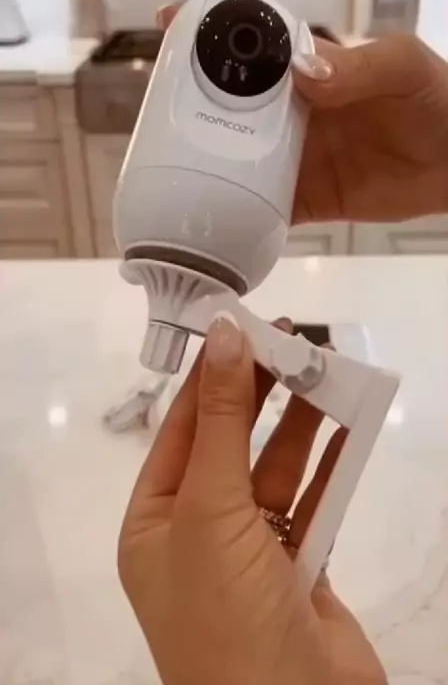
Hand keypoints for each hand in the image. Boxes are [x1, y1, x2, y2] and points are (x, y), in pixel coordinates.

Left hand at [119, 316, 385, 684]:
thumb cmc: (224, 609)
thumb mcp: (210, 507)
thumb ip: (223, 421)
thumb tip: (224, 336)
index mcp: (155, 522)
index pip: (181, 431)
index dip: (211, 377)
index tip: (239, 327)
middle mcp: (198, 534)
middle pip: (230, 445)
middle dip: (258, 394)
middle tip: (290, 341)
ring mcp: (251, 553)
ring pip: (276, 472)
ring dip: (300, 425)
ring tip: (325, 371)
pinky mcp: (300, 569)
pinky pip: (313, 504)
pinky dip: (331, 467)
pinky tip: (349, 426)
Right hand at [157, 2, 447, 223]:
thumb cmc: (435, 99)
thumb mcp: (401, 66)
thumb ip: (356, 66)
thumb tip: (301, 71)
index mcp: (308, 69)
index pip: (251, 46)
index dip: (209, 33)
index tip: (168, 23)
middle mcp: (291, 112)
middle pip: (230, 106)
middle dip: (190, 106)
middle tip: (155, 115)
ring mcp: (296, 158)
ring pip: (239, 158)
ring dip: (206, 163)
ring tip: (167, 170)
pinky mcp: (308, 200)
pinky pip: (266, 209)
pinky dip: (239, 214)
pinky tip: (211, 218)